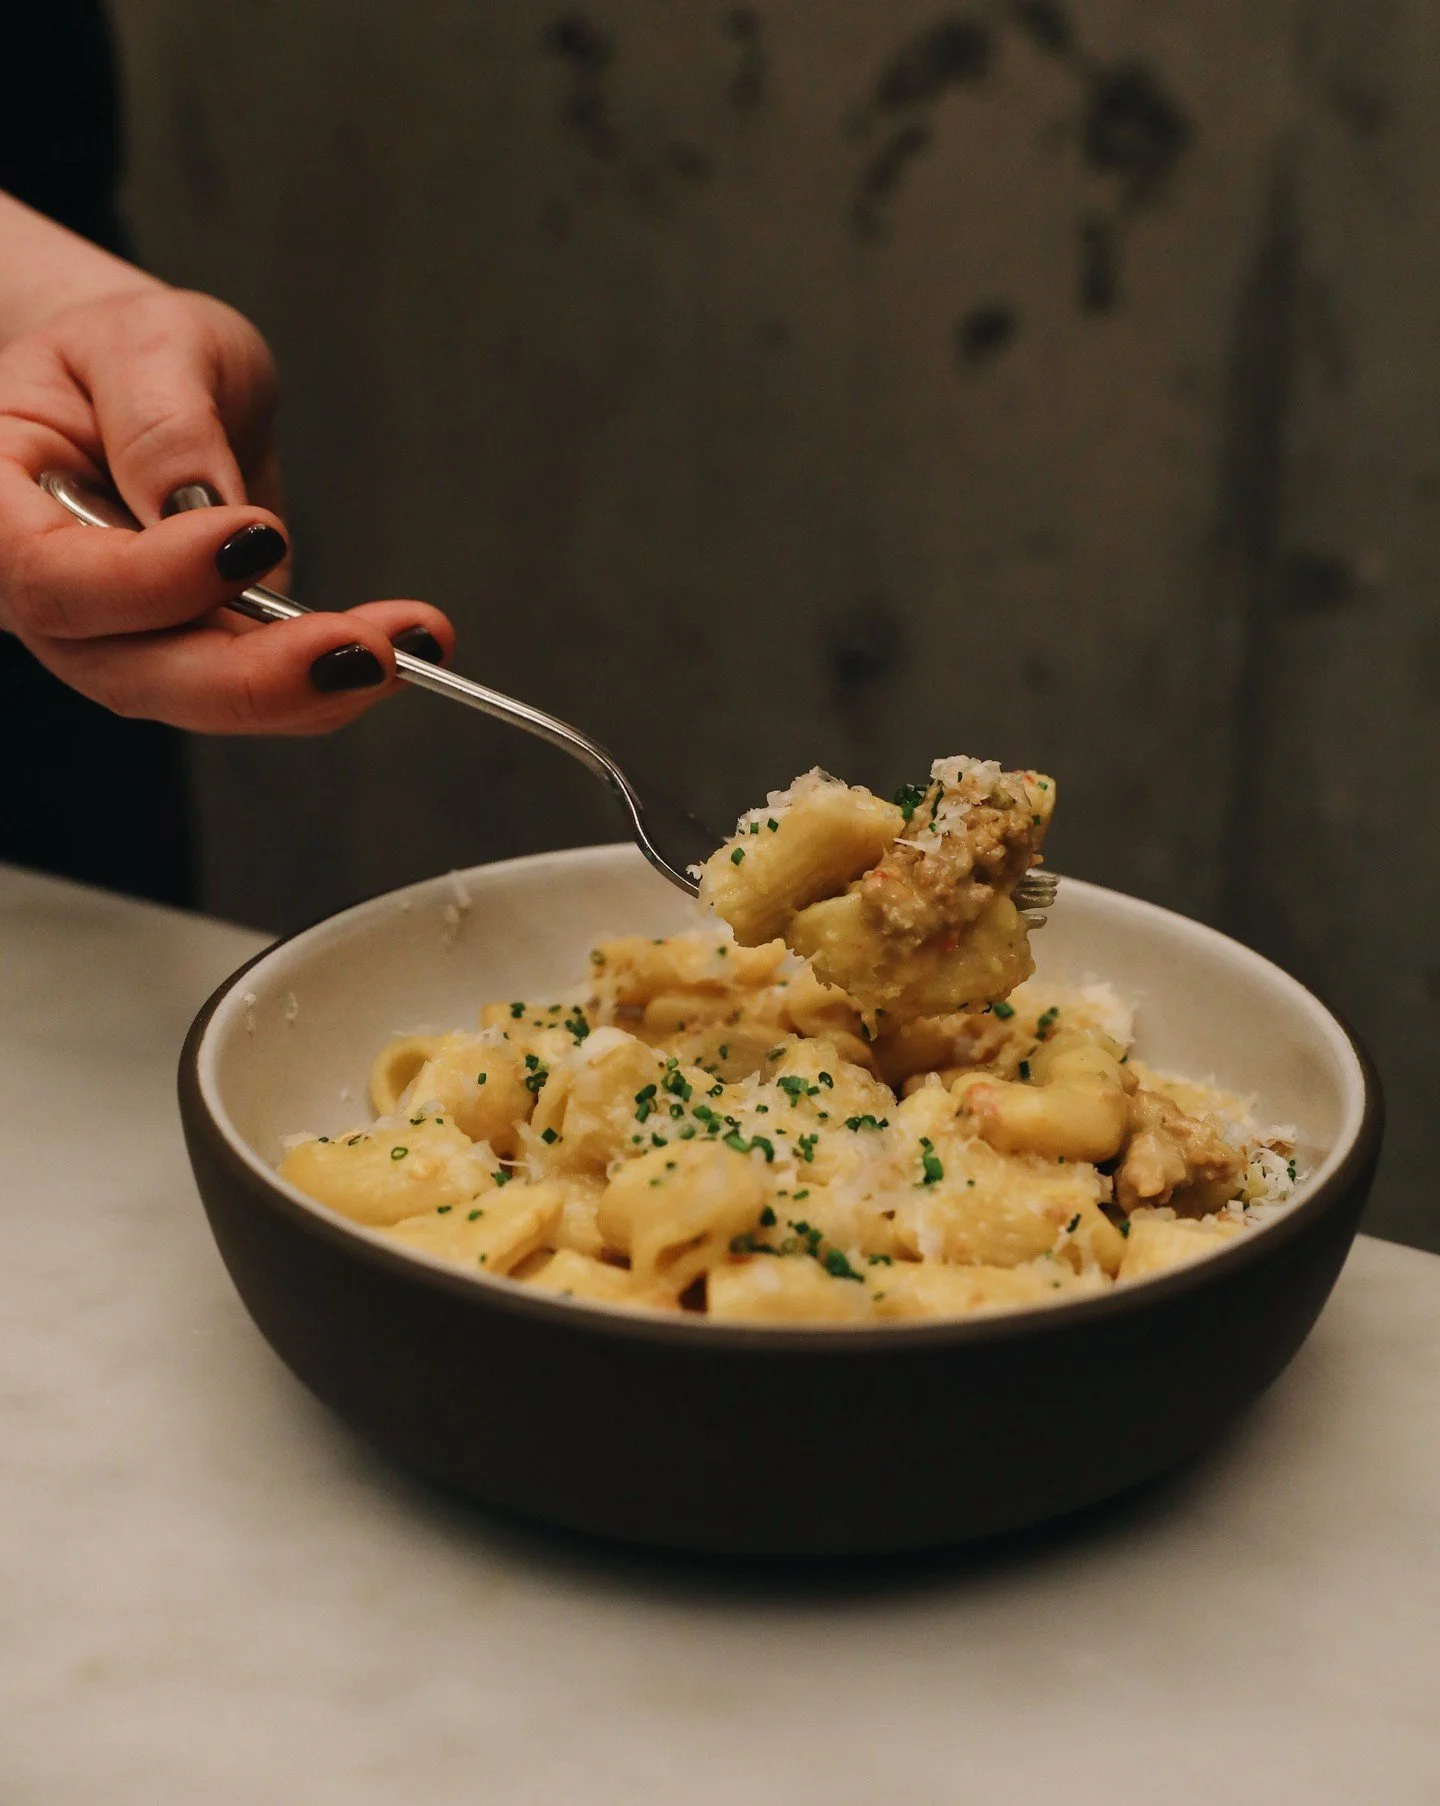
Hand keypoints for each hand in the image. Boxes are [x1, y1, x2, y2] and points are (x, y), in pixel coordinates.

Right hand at [0, 286, 453, 732]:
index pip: (53, 578)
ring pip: (204, 699)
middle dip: (257, 675)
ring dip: (315, 685)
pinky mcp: (192, 659)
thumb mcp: (143, 342)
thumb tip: (201, 507)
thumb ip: (162, 417)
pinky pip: (257, 690)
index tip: (252, 538)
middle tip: (363, 649)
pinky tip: (403, 641)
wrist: (148, 390)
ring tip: (411, 642)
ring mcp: (119, 644)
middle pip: (133, 673)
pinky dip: (332, 674)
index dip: (152, 579)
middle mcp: (47, 601)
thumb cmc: (123, 357)